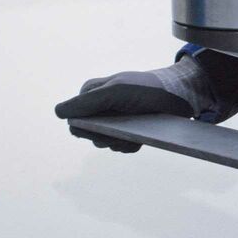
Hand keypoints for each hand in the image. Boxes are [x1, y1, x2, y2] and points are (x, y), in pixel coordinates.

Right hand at [55, 51, 237, 151]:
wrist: (179, 96)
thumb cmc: (147, 89)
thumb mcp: (116, 92)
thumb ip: (87, 103)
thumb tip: (58, 113)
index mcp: (90, 94)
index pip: (74, 121)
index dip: (88, 128)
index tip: (105, 124)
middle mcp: (99, 108)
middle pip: (88, 136)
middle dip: (105, 137)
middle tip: (122, 129)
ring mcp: (114, 121)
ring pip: (105, 144)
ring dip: (119, 142)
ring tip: (136, 132)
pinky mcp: (128, 131)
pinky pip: (121, 147)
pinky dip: (130, 146)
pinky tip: (141, 137)